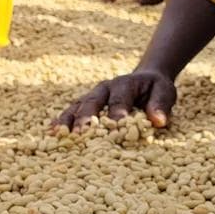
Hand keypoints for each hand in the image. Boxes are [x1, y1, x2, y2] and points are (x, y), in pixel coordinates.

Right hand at [54, 70, 177, 131]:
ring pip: (76, 106)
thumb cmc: (155, 90)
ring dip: (68, 120)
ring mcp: (92, 95)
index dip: (117, 111)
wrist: (144, 79)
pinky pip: (70, 111)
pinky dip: (61, 121)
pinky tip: (51, 134)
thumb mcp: (164, 92)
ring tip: (58, 135)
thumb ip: (161, 105)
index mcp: (124, 84)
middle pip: (92, 102)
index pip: (120, 99)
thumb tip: (158, 121)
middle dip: (86, 117)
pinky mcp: (84, 103)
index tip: (116, 124)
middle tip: (80, 133)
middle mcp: (104, 88)